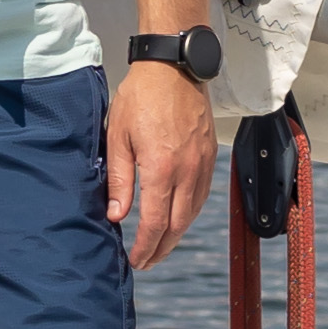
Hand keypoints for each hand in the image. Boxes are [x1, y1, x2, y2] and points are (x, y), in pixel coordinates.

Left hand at [104, 59, 214, 270]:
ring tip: (161, 245)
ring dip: (177, 233)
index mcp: (162, 169)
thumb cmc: (141, 97)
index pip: (155, 222)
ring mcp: (203, 163)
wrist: (174, 66)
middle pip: (177, 224)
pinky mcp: (210, 155)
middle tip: (147, 261)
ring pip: (193, 212)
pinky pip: (203, 194)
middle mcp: (188, 171)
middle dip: (162, 248)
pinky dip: (190, 212)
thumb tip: (116, 215)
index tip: (136, 260)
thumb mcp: (118, 137)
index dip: (146, 247)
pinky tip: (179, 217)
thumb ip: (118, 179)